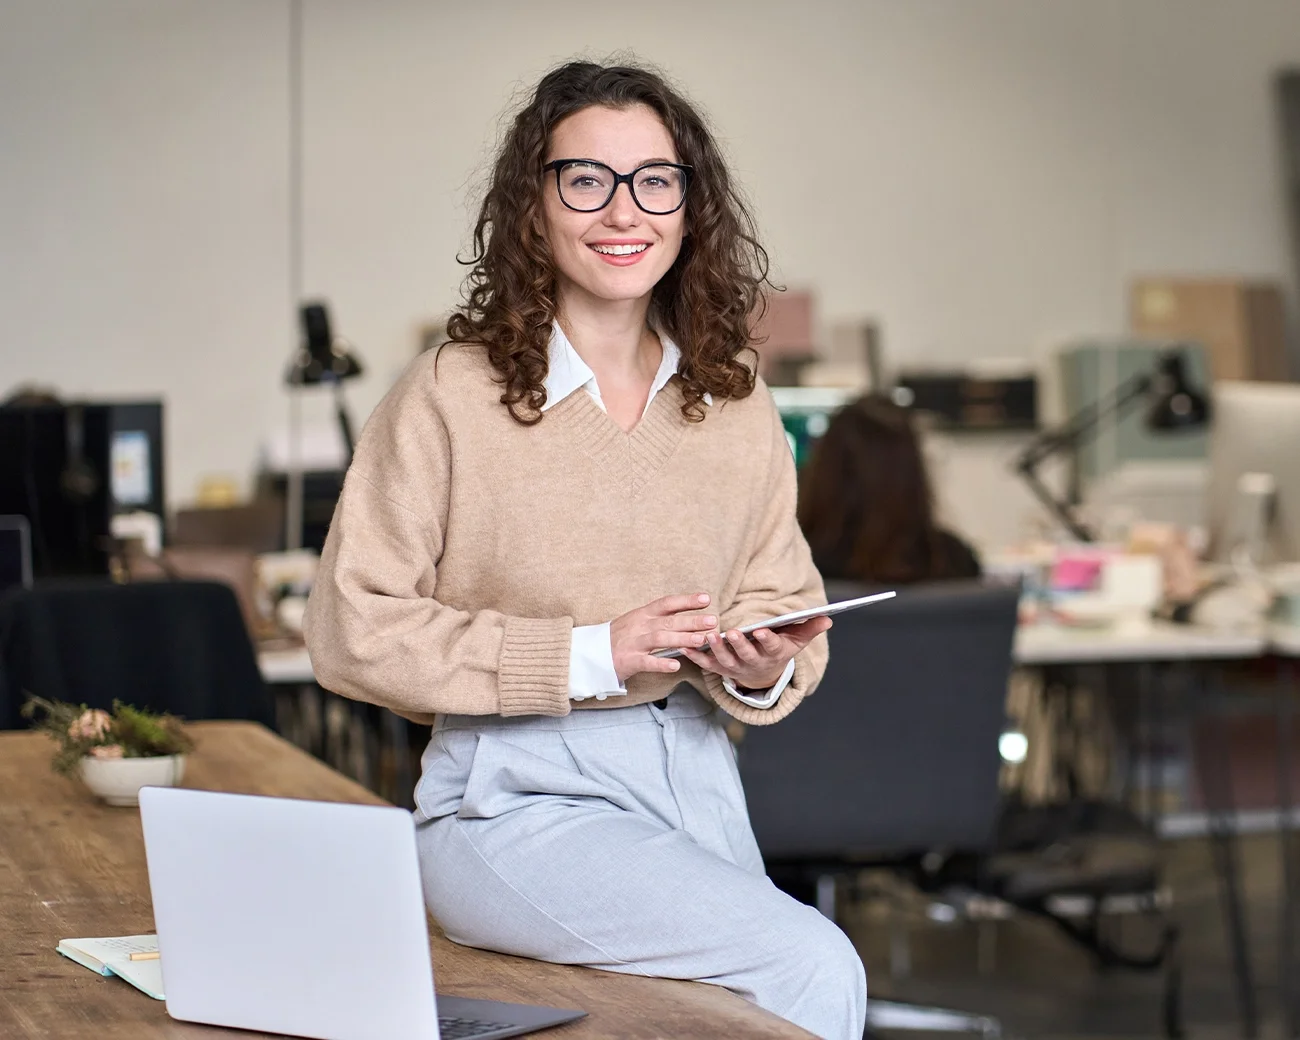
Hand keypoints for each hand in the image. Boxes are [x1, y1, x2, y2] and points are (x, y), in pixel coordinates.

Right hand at [610, 593, 718, 683]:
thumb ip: (658, 620)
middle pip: (668, 621)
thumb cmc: (619, 637)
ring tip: (701, 640)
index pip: (667, 603)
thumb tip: (686, 618)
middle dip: (692, 620)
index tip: (706, 599)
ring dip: (682, 638)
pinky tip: (676, 665)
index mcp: (642, 614)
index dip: (686, 601)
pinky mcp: (628, 660)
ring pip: (660, 638)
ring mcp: (633, 643)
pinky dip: (661, 663)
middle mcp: (639, 626)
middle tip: (713, 621)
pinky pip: (646, 662)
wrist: (590, 653)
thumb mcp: (636, 622)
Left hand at [680, 616, 831, 690]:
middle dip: (738, 645)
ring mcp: (734, 668)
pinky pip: (706, 665)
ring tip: (709, 635)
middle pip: (745, 655)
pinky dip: (695, 657)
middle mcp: (752, 664)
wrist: (762, 674)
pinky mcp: (719, 669)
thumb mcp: (796, 641)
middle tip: (730, 633)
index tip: (761, 629)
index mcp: (772, 655)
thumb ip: (809, 628)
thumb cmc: (779, 649)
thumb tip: (828, 618)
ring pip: (724, 661)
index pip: (771, 647)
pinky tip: (685, 646)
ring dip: (716, 649)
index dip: (766, 639)